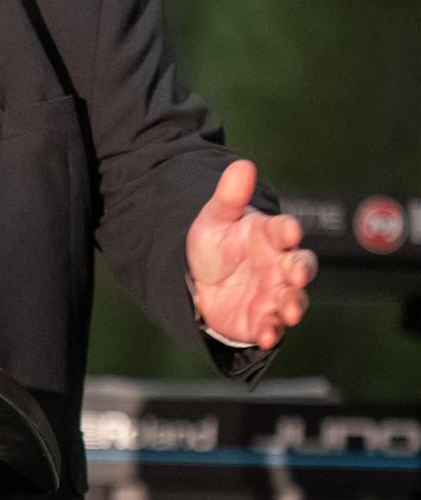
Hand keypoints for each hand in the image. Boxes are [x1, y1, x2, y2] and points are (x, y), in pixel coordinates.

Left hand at [186, 160, 316, 350]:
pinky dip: (271, 331)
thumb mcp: (215, 219)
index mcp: (271, 236)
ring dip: (294, 305)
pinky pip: (272, 328)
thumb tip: (242, 165)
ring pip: (294, 300)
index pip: (285, 230)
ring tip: (289, 312)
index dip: (287, 230)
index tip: (288, 230)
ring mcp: (274, 294)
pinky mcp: (262, 319)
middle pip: (301, 266)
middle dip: (301, 270)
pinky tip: (265, 334)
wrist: (198, 283)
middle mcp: (280, 266)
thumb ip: (229, 197)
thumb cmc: (215, 246)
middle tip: (295, 273)